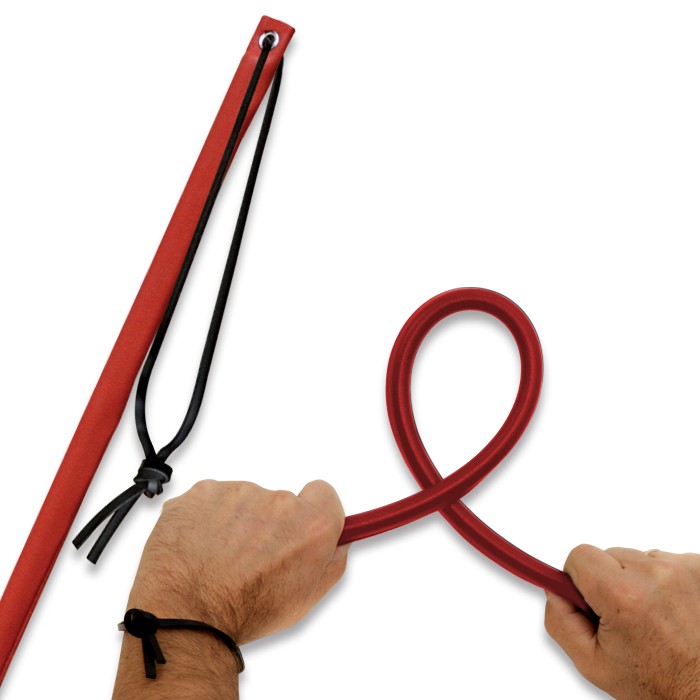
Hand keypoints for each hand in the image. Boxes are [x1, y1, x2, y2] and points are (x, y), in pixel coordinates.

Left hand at [127, 479, 348, 643]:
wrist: (185, 614)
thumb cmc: (243, 612)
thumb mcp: (304, 600)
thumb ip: (330, 563)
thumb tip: (337, 544)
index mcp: (310, 525)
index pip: (323, 493)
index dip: (312, 510)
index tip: (300, 526)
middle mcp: (278, 501)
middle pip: (279, 502)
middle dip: (268, 524)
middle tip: (251, 558)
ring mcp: (238, 492)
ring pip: (243, 501)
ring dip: (236, 522)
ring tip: (220, 559)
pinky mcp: (204, 491)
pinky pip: (212, 500)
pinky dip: (207, 519)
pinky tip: (200, 547)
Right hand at [545, 545, 699, 698]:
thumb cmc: (659, 681)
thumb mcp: (592, 662)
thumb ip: (561, 620)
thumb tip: (554, 589)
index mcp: (622, 595)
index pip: (580, 555)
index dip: (579, 578)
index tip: (589, 598)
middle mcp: (655, 575)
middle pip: (609, 556)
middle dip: (610, 581)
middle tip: (625, 616)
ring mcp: (682, 569)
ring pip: (637, 558)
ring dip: (639, 581)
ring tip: (652, 615)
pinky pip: (664, 562)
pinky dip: (663, 581)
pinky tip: (671, 609)